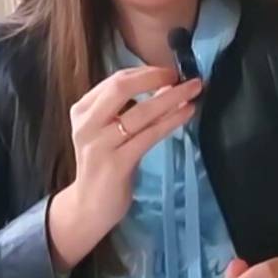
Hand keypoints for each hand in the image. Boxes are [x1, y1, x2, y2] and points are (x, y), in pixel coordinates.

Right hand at [46, 67, 201, 271]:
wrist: (89, 206)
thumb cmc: (104, 165)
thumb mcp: (107, 131)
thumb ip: (127, 109)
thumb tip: (166, 84)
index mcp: (82, 110)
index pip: (115, 80)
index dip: (146, 72)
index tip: (170, 71)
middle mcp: (87, 123)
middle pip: (121, 88)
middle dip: (155, 77)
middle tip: (183, 76)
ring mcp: (100, 144)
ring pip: (140, 112)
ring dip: (171, 98)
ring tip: (194, 90)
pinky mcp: (116, 163)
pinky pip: (149, 135)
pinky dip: (171, 120)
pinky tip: (187, 113)